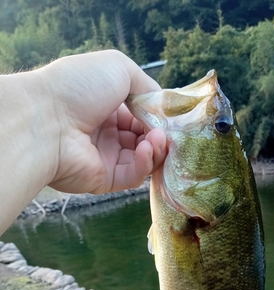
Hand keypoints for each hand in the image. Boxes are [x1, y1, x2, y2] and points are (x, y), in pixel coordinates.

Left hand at [40, 50, 166, 193]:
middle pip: (146, 140)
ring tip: (157, 139)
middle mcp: (107, 133)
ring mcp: (106, 158)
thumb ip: (146, 86)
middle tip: (166, 132)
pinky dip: (144, 164)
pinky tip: (146, 150)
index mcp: (108, 107)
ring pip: (143, 160)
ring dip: (156, 149)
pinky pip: (133, 176)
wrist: (46, 119)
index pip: (142, 117)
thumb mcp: (119, 68)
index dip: (158, 118)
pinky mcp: (105, 180)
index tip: (170, 117)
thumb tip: (162, 108)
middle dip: (160, 135)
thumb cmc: (79, 87)